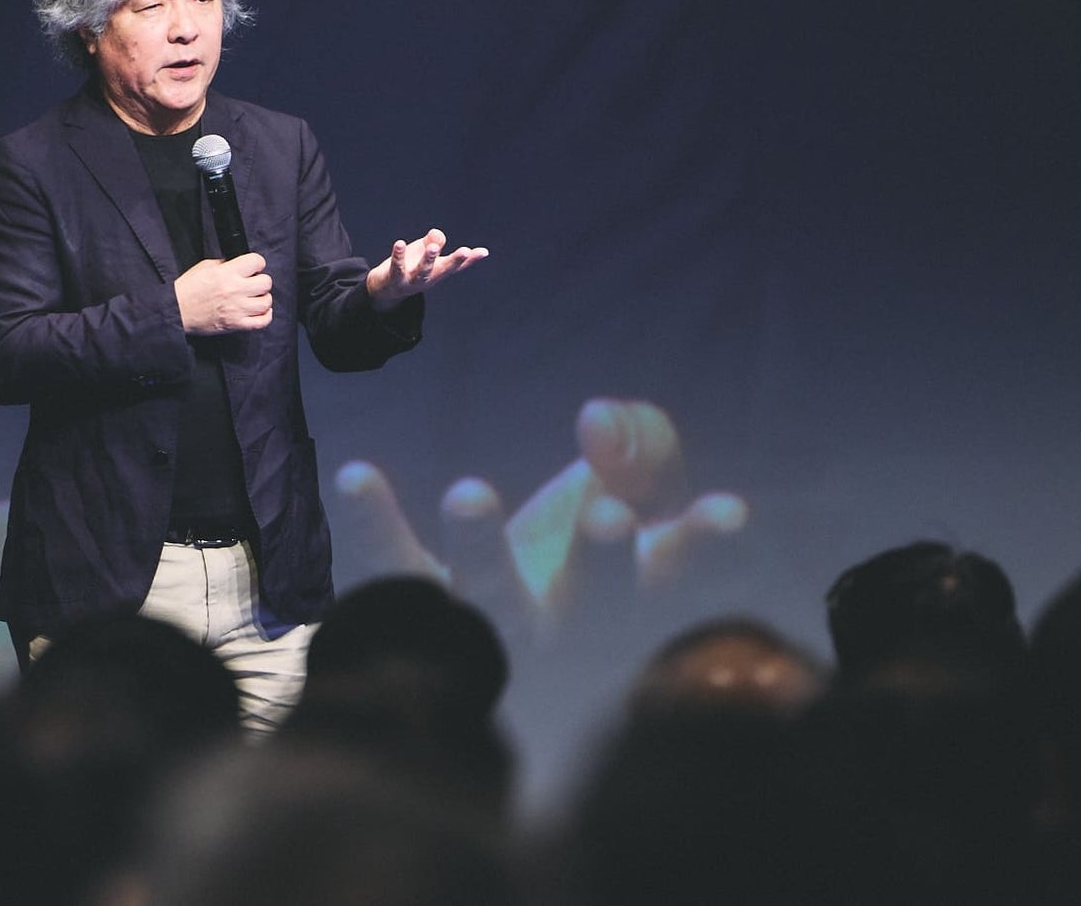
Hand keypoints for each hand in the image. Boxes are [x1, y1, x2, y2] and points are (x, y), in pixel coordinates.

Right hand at [176, 252, 273, 333]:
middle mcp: (234, 290)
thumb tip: (240, 265)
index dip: (256, 263)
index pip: (256, 261)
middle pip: (266, 282)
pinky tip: (260, 311)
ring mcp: (237, 309)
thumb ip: (225, 264)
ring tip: (256, 297)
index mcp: (226, 273)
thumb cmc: (188, 289)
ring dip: (263, 298)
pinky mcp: (236, 325)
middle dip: (261, 281)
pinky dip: (265, 316)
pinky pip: (261, 322)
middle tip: (254, 283)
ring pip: (266, 302)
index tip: (253, 267)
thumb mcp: (205, 267)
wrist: (176, 311)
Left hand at [325, 398, 749, 651]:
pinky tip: (356, 473)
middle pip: (589, 605)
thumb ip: (637, 450)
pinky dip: (376, 520)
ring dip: (484, 545)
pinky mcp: (417, 608)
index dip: (698, 544)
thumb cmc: (567, 566)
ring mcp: (487, 624)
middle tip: (610, 514)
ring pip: (488, 595)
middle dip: (604, 561)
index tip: (725, 509)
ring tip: (471, 491)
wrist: (462, 660)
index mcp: (620, 604)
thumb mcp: (620, 497)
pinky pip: (394, 567)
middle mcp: (562, 625)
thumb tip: (599, 419)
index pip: (669, 577)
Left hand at [366, 228, 488, 308]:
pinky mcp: (394, 279)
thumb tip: (436, 235)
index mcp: (438, 271)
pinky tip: (400, 243)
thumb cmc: (410, 267)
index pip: (457, 265)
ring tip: (433, 247)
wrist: (385, 290)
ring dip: (428, 260)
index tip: (483, 252)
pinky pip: (397, 267)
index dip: (471, 259)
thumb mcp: (425, 252)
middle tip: (465, 251)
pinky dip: (398, 256)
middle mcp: (428, 278)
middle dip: (455, 261)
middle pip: (444, 269)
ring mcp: (411, 281)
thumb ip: (435, 241)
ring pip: (422, 271)